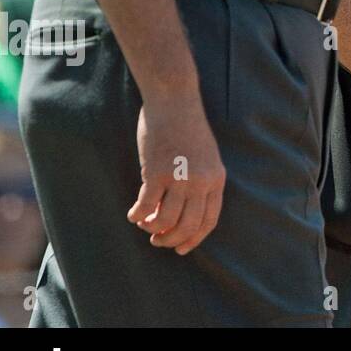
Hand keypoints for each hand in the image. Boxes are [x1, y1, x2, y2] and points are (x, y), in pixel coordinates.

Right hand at [128, 95, 225, 254]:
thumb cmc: (188, 128)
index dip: (194, 239)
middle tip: (157, 240)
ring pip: (166, 220)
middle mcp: (201, 181)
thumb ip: (201, 182)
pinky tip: (133, 214)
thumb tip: (182, 213)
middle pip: (188, 225)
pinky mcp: (157, 172)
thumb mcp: (206, 156)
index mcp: (217, 178)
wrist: (175, 101)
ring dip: (153, 229)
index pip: (209, 220)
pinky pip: (146, 206)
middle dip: (171, 240)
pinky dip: (137, 215)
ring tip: (145, 225)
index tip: (181, 249)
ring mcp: (180, 178)